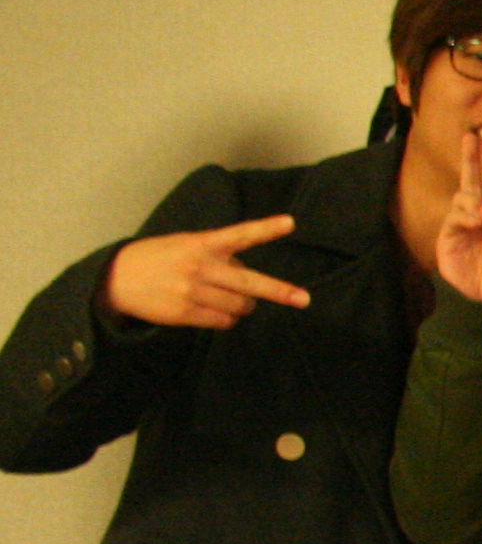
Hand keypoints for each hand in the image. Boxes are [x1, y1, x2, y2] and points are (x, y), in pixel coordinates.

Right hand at [103, 213, 306, 327]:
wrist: (115, 278)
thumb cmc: (158, 258)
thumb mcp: (185, 244)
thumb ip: (216, 256)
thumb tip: (245, 277)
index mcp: (201, 244)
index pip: (239, 235)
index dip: (265, 229)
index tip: (290, 222)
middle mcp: (200, 267)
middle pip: (249, 282)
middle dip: (279, 292)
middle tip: (303, 299)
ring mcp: (193, 291)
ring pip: (239, 306)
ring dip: (244, 306)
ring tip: (232, 299)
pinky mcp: (185, 313)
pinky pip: (223, 321)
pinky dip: (228, 319)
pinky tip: (216, 311)